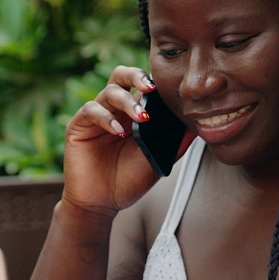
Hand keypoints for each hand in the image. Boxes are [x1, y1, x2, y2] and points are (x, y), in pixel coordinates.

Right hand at [61, 66, 178, 215]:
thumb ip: (175, 142)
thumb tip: (200, 124)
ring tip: (142, 118)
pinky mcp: (78, 127)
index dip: (154, 81)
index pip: (141, 85)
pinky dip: (106, 118)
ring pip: (109, 91)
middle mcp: (114, 110)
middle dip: (136, 76)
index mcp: (133, 113)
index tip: (170, 89)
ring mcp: (96, 116)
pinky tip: (119, 131)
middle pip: (121, 76)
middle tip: (151, 87)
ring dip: (127, 101)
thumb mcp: (158, 160)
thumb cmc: (129, 180)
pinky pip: (91, 111)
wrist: (102, 204)